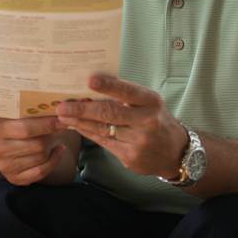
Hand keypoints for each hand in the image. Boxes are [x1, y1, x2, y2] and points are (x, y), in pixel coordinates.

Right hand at [0, 116, 67, 184]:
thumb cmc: (10, 123)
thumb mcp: (13, 114)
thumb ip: (28, 110)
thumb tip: (56, 107)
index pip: (26, 129)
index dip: (47, 124)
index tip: (62, 118)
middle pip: (37, 145)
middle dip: (52, 135)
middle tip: (60, 127)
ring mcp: (5, 166)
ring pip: (41, 158)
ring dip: (52, 147)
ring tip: (54, 137)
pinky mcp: (14, 178)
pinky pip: (41, 172)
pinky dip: (54, 161)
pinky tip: (57, 150)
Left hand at [55, 74, 186, 177]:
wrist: (175, 152)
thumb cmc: (154, 119)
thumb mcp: (147, 102)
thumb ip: (124, 94)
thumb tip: (90, 84)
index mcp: (151, 102)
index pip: (128, 91)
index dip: (109, 86)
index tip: (89, 80)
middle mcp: (146, 121)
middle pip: (109, 114)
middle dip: (82, 110)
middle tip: (62, 106)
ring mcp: (138, 142)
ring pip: (102, 130)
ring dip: (79, 122)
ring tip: (62, 115)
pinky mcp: (130, 158)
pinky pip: (103, 142)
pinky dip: (87, 132)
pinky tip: (75, 126)